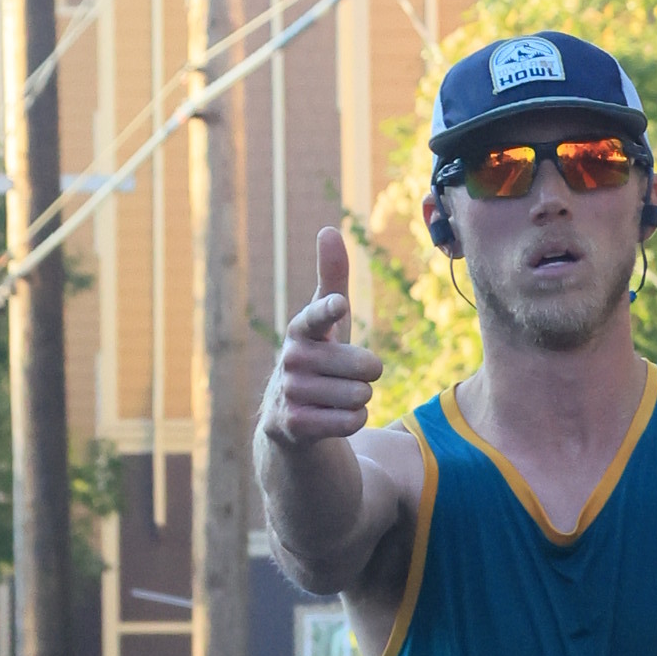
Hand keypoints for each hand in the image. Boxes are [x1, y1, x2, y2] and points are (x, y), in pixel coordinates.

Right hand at [261, 226, 383, 447]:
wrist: (289, 420)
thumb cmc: (319, 359)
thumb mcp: (329, 322)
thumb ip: (332, 277)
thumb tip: (328, 229)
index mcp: (301, 329)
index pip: (317, 317)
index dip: (329, 311)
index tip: (339, 304)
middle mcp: (291, 359)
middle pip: (364, 368)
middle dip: (368, 375)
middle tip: (348, 377)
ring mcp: (289, 393)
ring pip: (360, 396)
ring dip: (360, 400)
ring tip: (338, 397)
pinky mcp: (293, 426)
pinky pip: (350, 421)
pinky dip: (353, 421)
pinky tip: (336, 417)